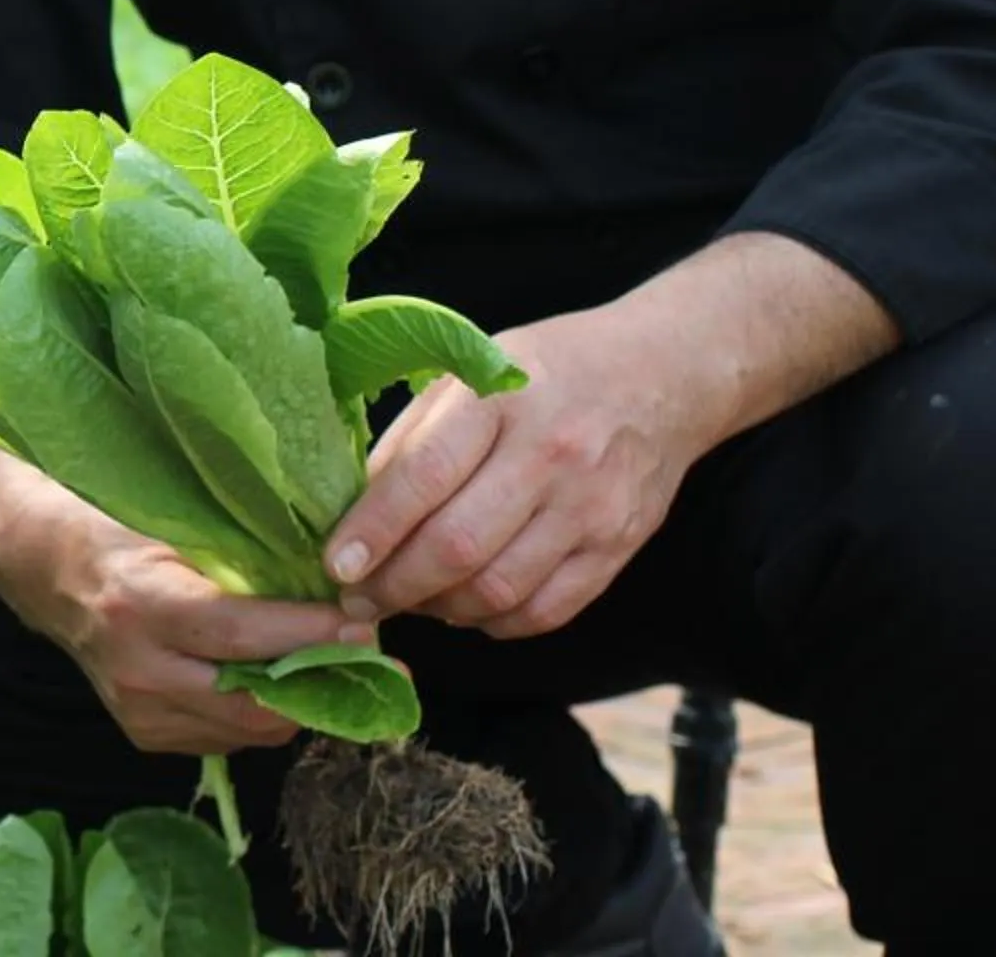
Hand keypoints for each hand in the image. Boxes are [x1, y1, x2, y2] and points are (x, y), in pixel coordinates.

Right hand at [0, 431, 358, 755]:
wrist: (39, 567)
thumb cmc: (107, 524)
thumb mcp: (164, 522)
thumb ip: (234, 550)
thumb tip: (326, 564)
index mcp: (138, 604)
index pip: (241, 635)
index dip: (309, 634)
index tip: (363, 620)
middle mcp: (136, 668)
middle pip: (254, 698)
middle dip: (322, 677)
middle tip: (371, 651)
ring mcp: (137, 709)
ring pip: (247, 728)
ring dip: (299, 700)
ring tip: (332, 660)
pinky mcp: (143, 733)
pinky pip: (224, 737)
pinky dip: (260, 712)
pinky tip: (275, 677)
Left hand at [323, 305, 712, 639]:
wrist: (660, 375)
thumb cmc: (545, 373)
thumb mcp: (469, 375)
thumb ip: (412, 440)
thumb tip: (353, 511)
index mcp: (499, 399)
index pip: (424, 475)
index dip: (374, 529)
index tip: (335, 565)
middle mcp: (550, 454)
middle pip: (459, 545)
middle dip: (395, 585)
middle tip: (358, 599)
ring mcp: (591, 506)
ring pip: (499, 589)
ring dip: (439, 609)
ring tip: (409, 599)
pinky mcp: (619, 547)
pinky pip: (546, 611)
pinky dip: (493, 622)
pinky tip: (465, 607)